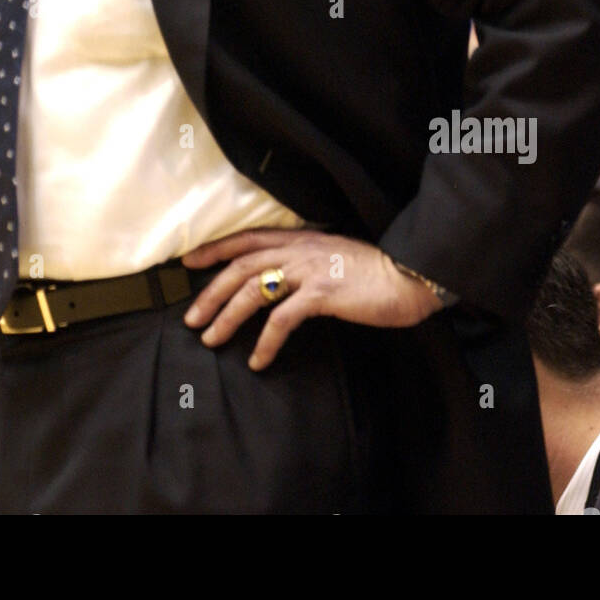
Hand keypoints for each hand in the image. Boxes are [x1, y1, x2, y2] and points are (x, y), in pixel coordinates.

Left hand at [181, 228, 443, 370]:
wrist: (409, 273)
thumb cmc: (373, 270)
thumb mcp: (332, 255)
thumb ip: (306, 260)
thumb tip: (281, 277)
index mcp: (300, 239)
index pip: (247, 239)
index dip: (216, 249)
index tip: (189, 262)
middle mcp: (299, 250)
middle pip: (240, 267)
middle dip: (211, 292)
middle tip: (191, 318)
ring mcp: (309, 270)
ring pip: (253, 290)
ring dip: (227, 316)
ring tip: (212, 339)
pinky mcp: (323, 294)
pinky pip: (282, 319)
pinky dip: (265, 341)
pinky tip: (258, 360)